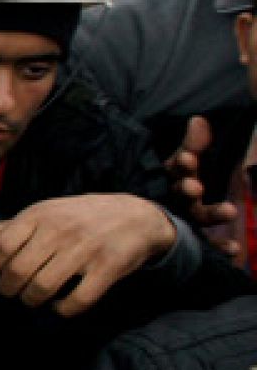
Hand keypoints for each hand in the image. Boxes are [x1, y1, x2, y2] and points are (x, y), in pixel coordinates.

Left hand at [0, 193, 178, 315]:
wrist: (136, 216)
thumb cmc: (78, 217)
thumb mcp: (42, 214)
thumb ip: (6, 226)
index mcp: (40, 215)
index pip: (0, 245)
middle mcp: (60, 230)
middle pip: (17, 271)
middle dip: (8, 289)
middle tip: (12, 291)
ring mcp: (85, 250)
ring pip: (42, 288)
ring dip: (32, 301)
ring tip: (32, 299)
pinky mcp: (108, 269)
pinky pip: (77, 300)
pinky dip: (63, 310)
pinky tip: (59, 305)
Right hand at [168, 115, 239, 255]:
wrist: (134, 226)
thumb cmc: (164, 186)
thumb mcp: (181, 161)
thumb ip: (192, 143)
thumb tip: (199, 120)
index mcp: (169, 178)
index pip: (176, 168)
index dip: (183, 165)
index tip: (188, 159)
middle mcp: (173, 199)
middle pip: (181, 193)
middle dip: (188, 189)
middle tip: (194, 187)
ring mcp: (181, 220)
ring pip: (197, 217)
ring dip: (213, 214)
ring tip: (231, 211)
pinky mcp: (191, 239)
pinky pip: (206, 244)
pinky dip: (219, 247)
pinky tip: (235, 249)